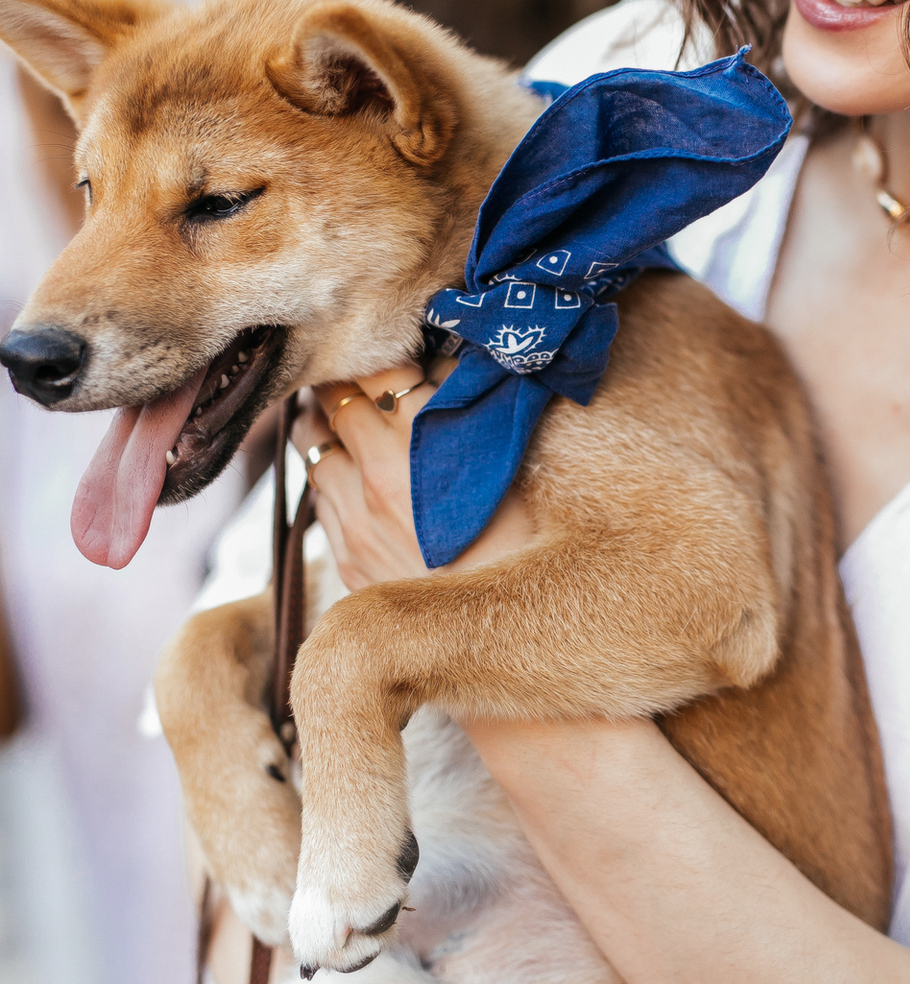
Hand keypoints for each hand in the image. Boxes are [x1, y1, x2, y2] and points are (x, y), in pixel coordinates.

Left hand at [292, 369, 534, 590]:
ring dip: (321, 421)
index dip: (383, 351)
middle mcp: (379, 474)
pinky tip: (342, 468)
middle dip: (341, 377)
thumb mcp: (508, 464)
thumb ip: (470, 407)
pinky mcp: (347, 556)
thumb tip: (443, 367)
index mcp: (424, 443)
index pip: (379, 368)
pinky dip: (324, 471)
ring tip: (336, 410)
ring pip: (311, 444)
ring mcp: (355, 518)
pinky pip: (317, 495)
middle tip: (353, 366)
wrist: (502, 634)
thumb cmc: (524, 547)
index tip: (391, 349)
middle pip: (333, 399)